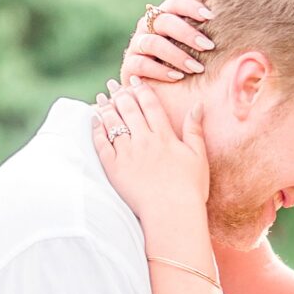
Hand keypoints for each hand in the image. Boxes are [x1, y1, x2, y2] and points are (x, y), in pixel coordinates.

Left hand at [91, 77, 210, 235]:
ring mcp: (127, 154)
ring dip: (106, 107)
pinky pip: (101, 144)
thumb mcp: (198, 157)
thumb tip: (198, 105)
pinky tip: (94, 121)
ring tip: (102, 98)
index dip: (142, 89)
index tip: (135, 80)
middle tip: (114, 84)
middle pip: (129, 108)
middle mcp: (144, 140)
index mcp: (164, 136)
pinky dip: (97, 130)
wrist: (172, 214)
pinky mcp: (114, 169)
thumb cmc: (189, 189)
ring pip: (113, 123)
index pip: (150, 104)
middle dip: (121, 93)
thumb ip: (194, 129)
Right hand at [121, 0, 213, 85]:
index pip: (174, 3)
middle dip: (187, 33)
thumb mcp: (189, 47)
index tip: (210, 17)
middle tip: (208, 46)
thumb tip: (229, 26)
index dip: (191, 7)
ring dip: (177, 55)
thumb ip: (201, 36)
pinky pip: (142, 65)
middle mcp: (146, 27)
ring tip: (196, 68)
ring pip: (153, 43)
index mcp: (162, 17)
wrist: (152, 88)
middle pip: (164, 21)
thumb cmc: (178, 64)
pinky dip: (161, 71)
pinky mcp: (128, 66)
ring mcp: (136, 46)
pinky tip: (178, 77)